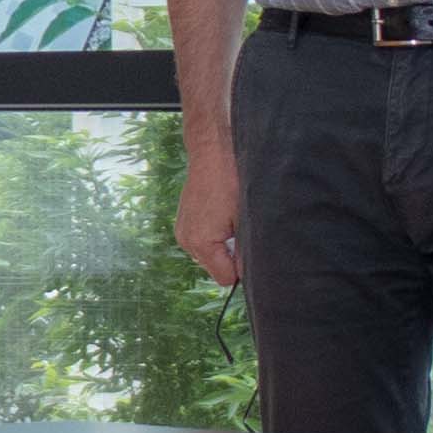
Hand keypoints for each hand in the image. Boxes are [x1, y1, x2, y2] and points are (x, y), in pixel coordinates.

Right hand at [174, 137, 246, 286]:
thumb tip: (248, 272)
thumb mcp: (244, 220)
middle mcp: (187, 241)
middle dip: (230, 257)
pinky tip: (220, 216)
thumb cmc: (231, 182)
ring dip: (221, 245)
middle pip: (215, 268)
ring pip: (208, 255)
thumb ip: (244, 251)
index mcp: (201, 243)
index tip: (250, 252)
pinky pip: (201, 241)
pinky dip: (212, 235)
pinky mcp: (182, 223)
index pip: (225, 278)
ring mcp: (182, 232)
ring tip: (229, 220)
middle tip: (240, 231)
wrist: (212, 154)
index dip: (241, 270)